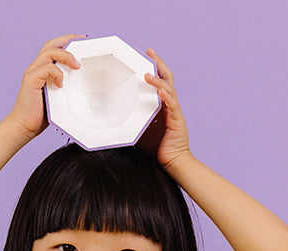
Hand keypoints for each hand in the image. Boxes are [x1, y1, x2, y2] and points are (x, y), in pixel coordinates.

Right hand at [4, 34, 84, 138]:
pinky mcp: (31, 80)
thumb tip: (82, 80)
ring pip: (49, 52)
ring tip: (76, 66)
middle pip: (51, 44)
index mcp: (42, 69)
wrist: (24, 126)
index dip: (67, 41)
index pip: (54, 48)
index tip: (82, 40)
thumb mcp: (58, 96)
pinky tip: (61, 84)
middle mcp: (36, 67)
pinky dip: (57, 73)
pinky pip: (47, 68)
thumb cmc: (40, 114)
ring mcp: (32, 72)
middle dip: (68, 40)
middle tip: (82, 43)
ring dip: (66, 56)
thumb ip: (64, 85)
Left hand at [137, 49, 190, 168]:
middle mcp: (170, 104)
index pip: (158, 81)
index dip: (153, 68)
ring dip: (158, 80)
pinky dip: (166, 97)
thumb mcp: (139, 129)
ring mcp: (174, 111)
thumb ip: (130, 119)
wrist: (172, 162)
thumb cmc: (156, 147)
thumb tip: (111, 116)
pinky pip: (172, 105)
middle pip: (166, 78)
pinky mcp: (177, 120)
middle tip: (150, 51)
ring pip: (169, 89)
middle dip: (158, 63)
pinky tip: (160, 91)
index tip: (145, 55)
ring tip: (148, 73)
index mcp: (161, 104)